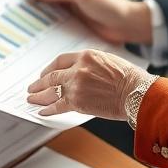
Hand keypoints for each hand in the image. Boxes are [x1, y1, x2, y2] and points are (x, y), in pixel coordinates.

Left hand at [26, 49, 150, 118]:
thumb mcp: (108, 61)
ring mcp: (76, 85)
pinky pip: (57, 106)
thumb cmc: (129, 78)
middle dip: (39, 83)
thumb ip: (91, 65)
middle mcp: (78, 69)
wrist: (136, 91)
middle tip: (32, 87)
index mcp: (86, 56)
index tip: (45, 73)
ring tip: (31, 99)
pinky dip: (48, 109)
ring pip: (50, 90)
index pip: (61, 60)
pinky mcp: (77, 102)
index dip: (50, 68)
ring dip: (39, 96)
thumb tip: (82, 73)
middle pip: (51, 76)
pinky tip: (42, 111)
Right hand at [30, 0, 151, 44]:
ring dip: (42, 8)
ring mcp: (74, 5)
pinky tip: (45, 25)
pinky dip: (49, 19)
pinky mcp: (76, 18)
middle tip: (29, 5)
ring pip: (51, 3)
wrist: (126, 24)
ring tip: (34, 16)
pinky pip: (57, 16)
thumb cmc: (110, 6)